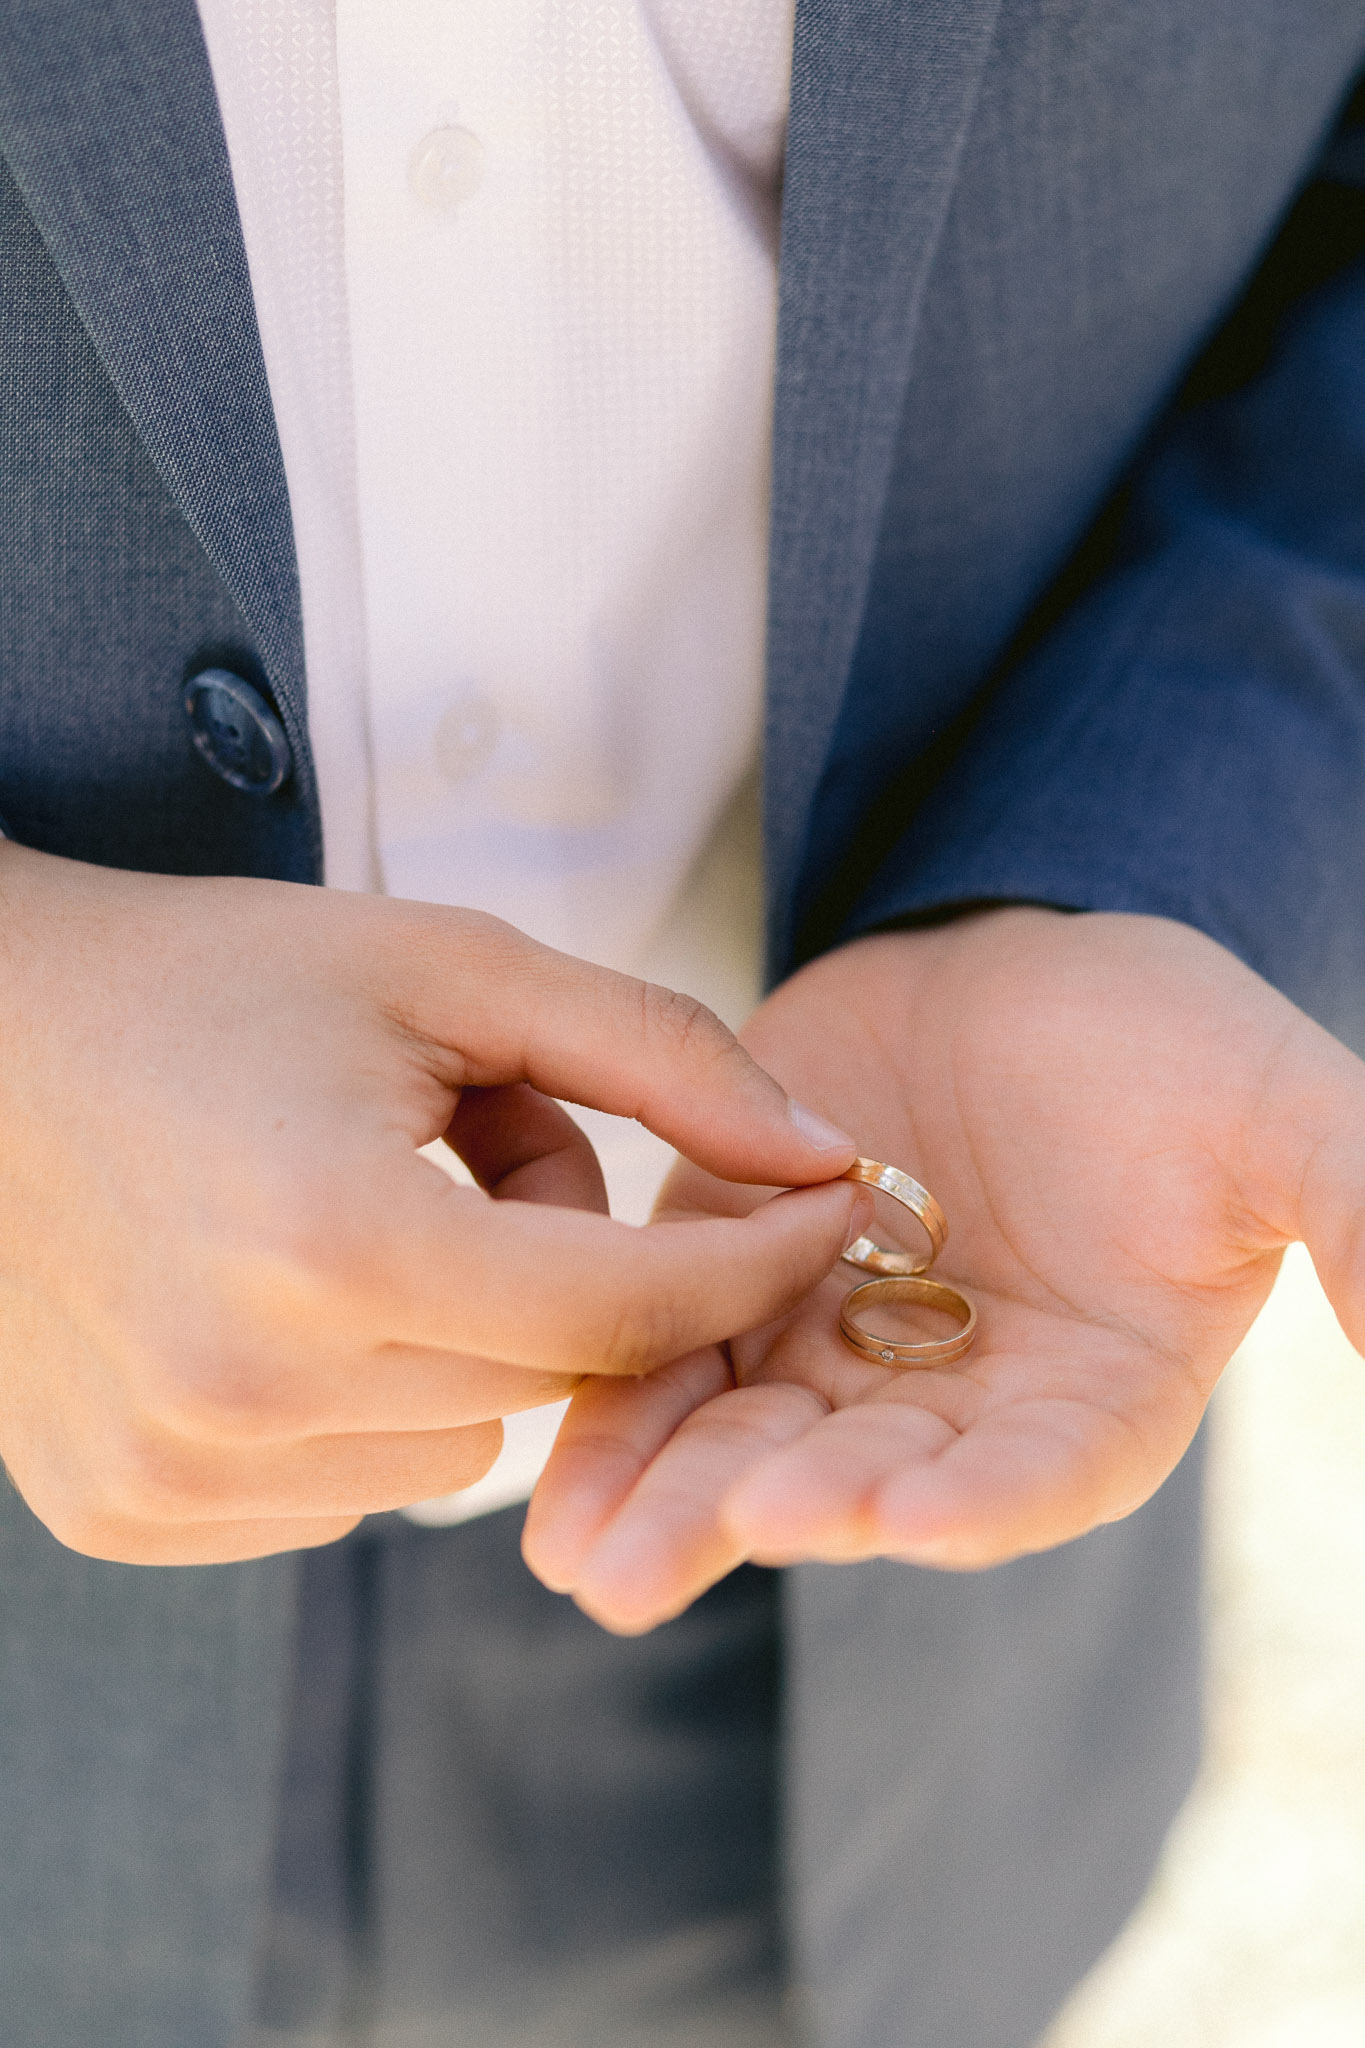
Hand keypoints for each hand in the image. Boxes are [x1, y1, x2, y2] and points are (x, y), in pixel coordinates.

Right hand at [0, 844, 865, 1564]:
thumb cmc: (217, 981)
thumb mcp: (448, 967)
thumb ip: (658, 1053)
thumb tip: (824, 1155)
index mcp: (338, 1240)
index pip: (630, 1309)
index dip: (755, 1258)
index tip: (825, 1203)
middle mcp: (250, 1389)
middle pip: (555, 1375)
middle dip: (576, 1258)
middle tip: (487, 1139)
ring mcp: (179, 1471)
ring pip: (465, 1439)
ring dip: (477, 1334)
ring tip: (375, 1208)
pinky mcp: (134, 1510)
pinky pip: (355, 1483)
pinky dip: (375, 1396)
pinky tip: (293, 1292)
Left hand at [525, 908, 1364, 1629]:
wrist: (1021, 957)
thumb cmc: (1170, 1038)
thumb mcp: (1280, 1114)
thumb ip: (1350, 1211)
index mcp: (1096, 1393)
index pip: (1038, 1472)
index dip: (972, 1501)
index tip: (892, 1517)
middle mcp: (962, 1401)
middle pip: (872, 1480)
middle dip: (787, 1508)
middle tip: (700, 1538)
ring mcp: (844, 1350)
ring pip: (752, 1440)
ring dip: (671, 1499)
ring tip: (585, 1559)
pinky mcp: (742, 1282)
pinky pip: (674, 1363)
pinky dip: (618, 1414)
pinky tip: (550, 1481)